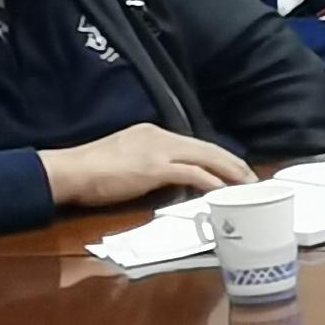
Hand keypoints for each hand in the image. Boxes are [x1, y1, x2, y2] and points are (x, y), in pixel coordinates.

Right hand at [42, 125, 254, 209]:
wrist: (71, 170)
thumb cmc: (92, 171)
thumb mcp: (127, 159)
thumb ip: (151, 165)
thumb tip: (171, 180)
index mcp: (153, 133)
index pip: (195, 144)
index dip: (218, 156)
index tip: (235, 169)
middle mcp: (160, 136)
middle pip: (207, 147)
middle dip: (233, 163)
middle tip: (253, 178)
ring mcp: (158, 150)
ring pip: (205, 157)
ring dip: (229, 172)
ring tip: (247, 186)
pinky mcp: (154, 167)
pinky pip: (192, 173)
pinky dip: (211, 182)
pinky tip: (224, 191)